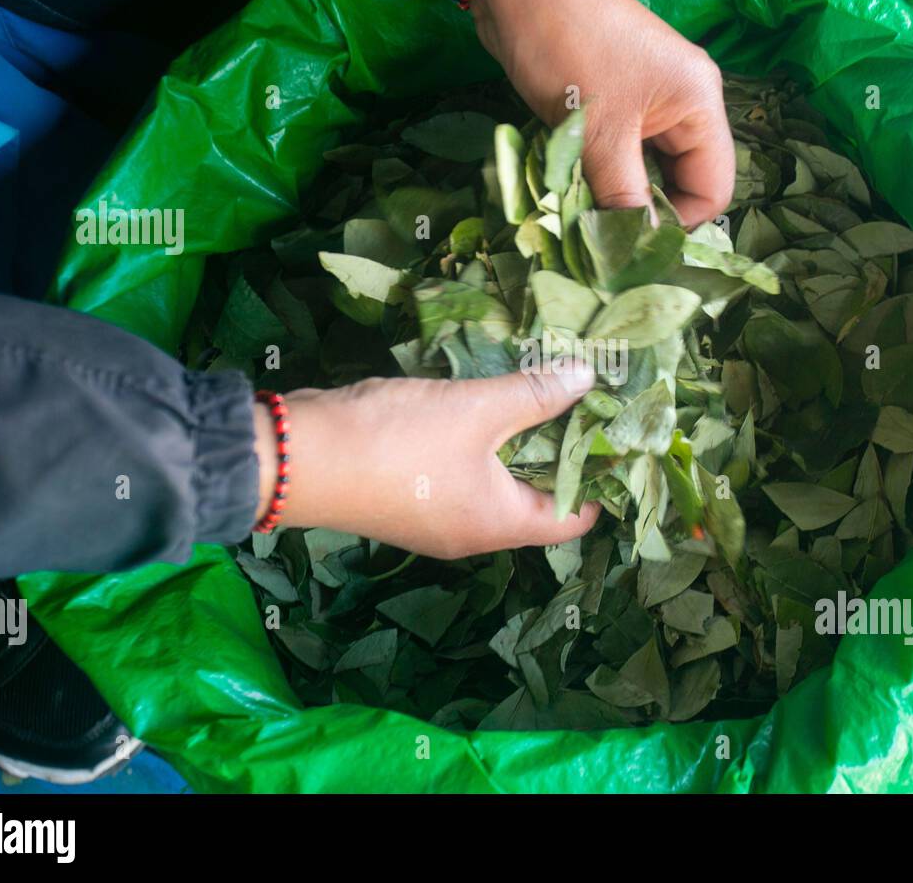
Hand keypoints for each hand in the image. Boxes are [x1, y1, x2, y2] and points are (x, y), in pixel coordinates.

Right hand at [253, 363, 599, 557]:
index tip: (619, 436)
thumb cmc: (396, 441)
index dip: (601, 480)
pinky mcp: (408, 500)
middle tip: (588, 405)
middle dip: (561, 454)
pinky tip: (487, 405)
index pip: (574, 517)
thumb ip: (534, 393)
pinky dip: (483, 447)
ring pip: (496, 487)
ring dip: (519, 447)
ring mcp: (437, 520)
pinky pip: (463, 477)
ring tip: (544, 396)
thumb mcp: (475, 408)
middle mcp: (474, 533)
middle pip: (537, 501)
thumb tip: (590, 378)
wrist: (294, 459)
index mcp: (501, 524)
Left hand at [447, 0, 733, 226]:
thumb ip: (622, 196)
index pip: (713, 187)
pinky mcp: (617, 102)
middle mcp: (685, 104)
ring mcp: (650, 101)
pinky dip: (601, 174)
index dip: (679, 222)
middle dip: (646, 211)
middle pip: (682, 181)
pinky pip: (621, 153)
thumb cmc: (569, 49)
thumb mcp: (599, 133)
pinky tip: (575, 188)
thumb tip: (634, 252)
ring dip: (618, 195)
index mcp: (699, 104)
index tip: (633, 242)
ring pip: (647, 170)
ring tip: (586, 215)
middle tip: (606, 237)